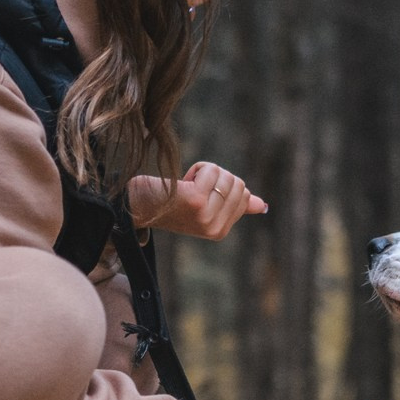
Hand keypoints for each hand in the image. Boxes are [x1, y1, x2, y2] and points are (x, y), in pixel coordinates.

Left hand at [130, 162, 268, 240]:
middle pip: (237, 184)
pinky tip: (183, 182)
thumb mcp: (205, 206)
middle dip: (215, 178)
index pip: (244, 195)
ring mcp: (206, 215)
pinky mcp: (197, 200)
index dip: (222, 185)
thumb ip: (233, 206)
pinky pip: (211, 170)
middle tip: (192, 189)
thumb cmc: (170, 203)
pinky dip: (198, 168)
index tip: (200, 194)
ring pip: (225, 175)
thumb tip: (262, 205)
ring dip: (205, 172)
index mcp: (220, 232)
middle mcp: (215, 228)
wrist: (137, 205)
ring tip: (186, 186)